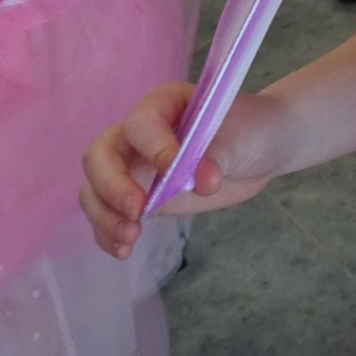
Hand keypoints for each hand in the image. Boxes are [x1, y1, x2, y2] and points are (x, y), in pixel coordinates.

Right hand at [80, 82, 286, 257]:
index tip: (171, 171)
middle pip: (101, 155)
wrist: (259, 149)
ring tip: (130, 237)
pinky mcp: (139, 198)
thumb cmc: (249, 131)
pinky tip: (124, 250)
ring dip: (105, 215)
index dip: (151, 148)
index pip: (141, 124)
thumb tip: (201, 181)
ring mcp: (134, 167)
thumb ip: (217, 155)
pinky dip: (108, 233)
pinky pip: (109, 215)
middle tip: (137, 212)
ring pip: (95, 188)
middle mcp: (137, 135)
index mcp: (162, 105)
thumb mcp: (240, 137)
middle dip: (112, 185)